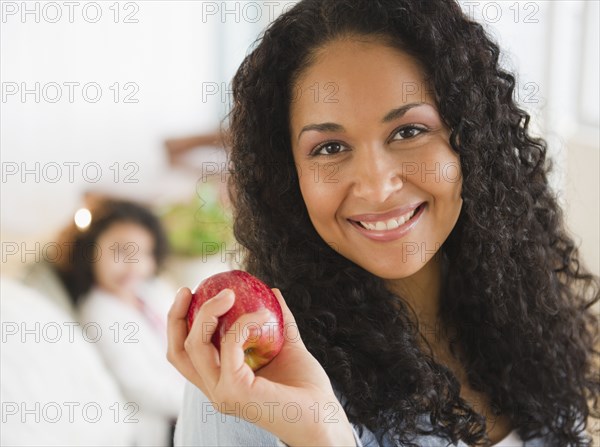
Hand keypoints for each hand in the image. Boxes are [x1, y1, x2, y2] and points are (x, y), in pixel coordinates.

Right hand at [167, 286, 355, 445]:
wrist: (325, 418)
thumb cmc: (307, 389)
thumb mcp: (287, 345)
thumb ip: (278, 320)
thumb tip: (272, 291)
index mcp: (221, 381)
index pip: (184, 354)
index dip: (178, 322)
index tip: (190, 292)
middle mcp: (215, 390)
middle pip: (178, 351)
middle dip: (176, 315)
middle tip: (191, 288)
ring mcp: (222, 392)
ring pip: (195, 346)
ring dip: (209, 311)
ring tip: (230, 294)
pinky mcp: (235, 390)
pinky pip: (230, 345)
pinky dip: (244, 322)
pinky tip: (264, 315)